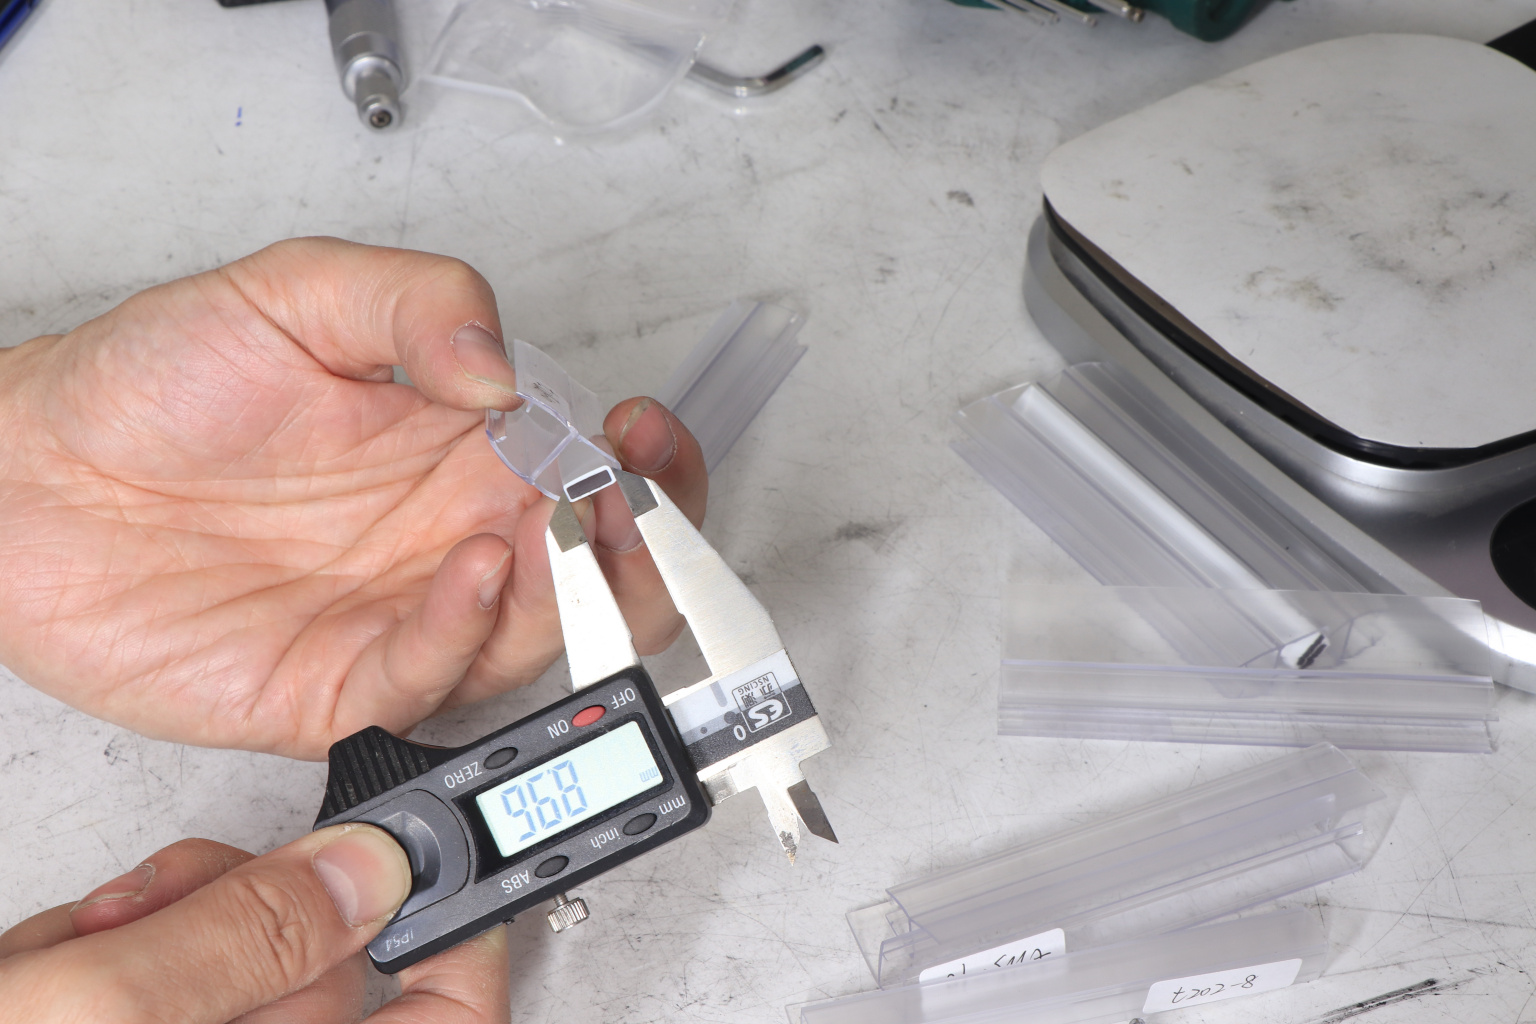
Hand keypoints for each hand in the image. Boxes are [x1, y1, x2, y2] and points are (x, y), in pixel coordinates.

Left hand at [0, 238, 706, 758]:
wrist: (25, 475)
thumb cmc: (153, 381)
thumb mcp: (296, 293)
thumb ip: (417, 303)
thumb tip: (507, 372)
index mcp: (465, 452)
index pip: (601, 474)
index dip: (652, 468)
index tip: (642, 436)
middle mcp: (450, 540)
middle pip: (602, 575)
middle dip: (649, 551)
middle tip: (631, 506)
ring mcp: (403, 617)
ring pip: (541, 641)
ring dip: (576, 597)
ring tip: (556, 531)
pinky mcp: (340, 685)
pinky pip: (432, 682)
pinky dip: (468, 636)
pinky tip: (472, 572)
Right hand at [0, 825, 504, 1022]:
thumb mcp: (85, 1017)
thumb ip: (239, 940)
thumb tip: (367, 874)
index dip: (455, 947)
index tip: (432, 866)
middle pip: (318, 981)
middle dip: (249, 918)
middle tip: (178, 901)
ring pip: (223, 963)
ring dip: (154, 928)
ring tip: (72, 950)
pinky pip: (149, 980)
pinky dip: (99, 951)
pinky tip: (42, 963)